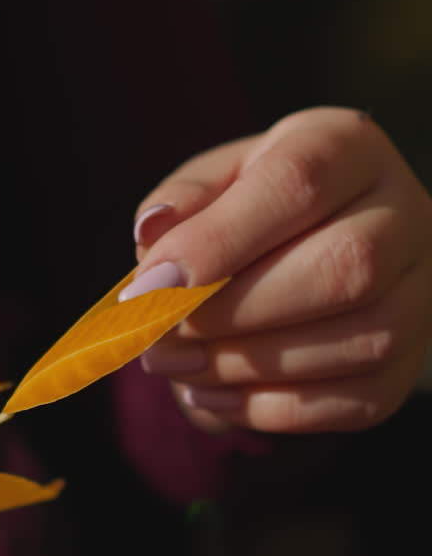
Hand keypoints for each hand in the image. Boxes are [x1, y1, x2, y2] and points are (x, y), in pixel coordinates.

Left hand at [125, 107, 431, 433]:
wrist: (312, 253)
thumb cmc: (252, 212)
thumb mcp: (213, 184)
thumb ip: (182, 201)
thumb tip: (152, 234)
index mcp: (349, 147)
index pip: (297, 183)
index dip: (219, 239)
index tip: (150, 284)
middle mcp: (405, 215)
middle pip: (344, 267)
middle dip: (236, 311)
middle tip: (161, 336)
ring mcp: (419, 294)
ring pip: (358, 340)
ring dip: (248, 365)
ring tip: (177, 366)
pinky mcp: (407, 364)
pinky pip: (357, 400)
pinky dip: (272, 408)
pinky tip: (212, 396)